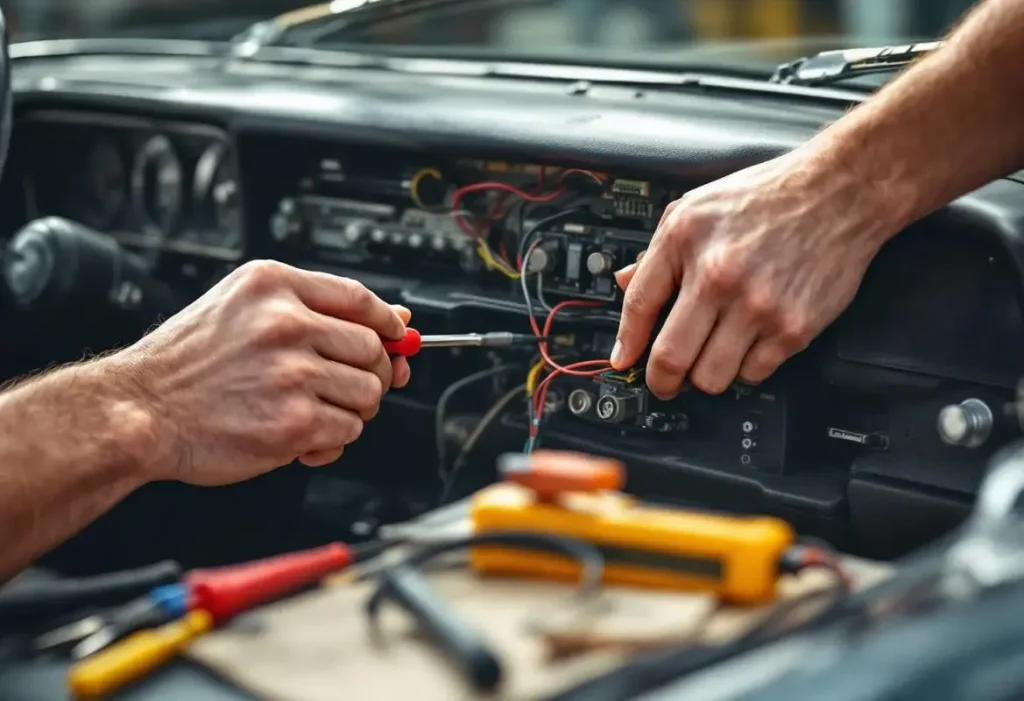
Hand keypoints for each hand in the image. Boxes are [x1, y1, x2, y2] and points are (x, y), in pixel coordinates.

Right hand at [116, 260, 410, 484]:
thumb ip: (314, 308)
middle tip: (343, 386)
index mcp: (274, 286)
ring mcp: (292, 374)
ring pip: (368, 393)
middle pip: (374, 350)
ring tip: (312, 411)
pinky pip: (347, 431)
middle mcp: (286, 324)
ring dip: (349, 410)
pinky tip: (302, 437)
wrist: (139, 410)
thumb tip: (395, 321)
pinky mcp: (294, 422)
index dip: (387, 323)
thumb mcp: (241, 308)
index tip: (396, 336)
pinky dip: (331, 441)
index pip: (360, 298)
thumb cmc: (186, 364)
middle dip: (371, 373)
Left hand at [611, 148, 894, 398]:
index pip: (639, 306)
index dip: (626, 342)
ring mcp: (757, 306)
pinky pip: (753, 375)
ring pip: (710, 378)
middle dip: (660, 380)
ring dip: (704, 377)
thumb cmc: (769, 196)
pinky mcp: (793, 328)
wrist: (841, 191)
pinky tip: (746, 347)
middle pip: (670, 358)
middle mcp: (718, 276)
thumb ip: (658, 250)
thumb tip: (625, 283)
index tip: (623, 360)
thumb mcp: (697, 207)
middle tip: (663, 381)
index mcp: (685, 241)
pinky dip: (744, 370)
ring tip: (710, 358)